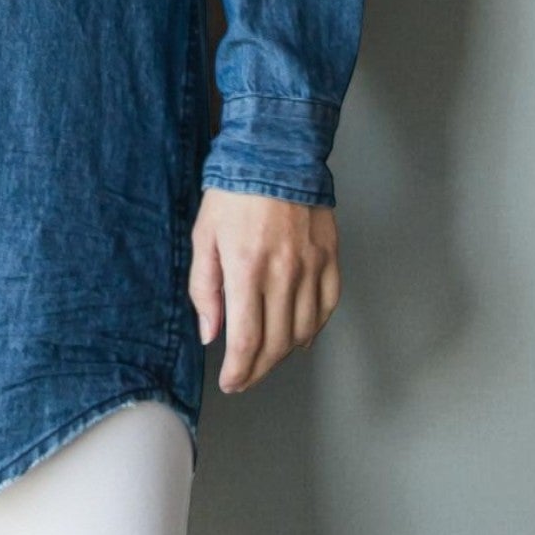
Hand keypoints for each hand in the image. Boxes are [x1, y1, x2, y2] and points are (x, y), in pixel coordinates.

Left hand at [188, 186, 340, 392]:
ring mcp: (311, 267)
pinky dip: (312, 329)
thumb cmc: (233, 192)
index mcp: (246, 268)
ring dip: (283, 354)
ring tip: (265, 357)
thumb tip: (210, 334)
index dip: (238, 371)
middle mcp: (283, 273)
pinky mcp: (330, 259)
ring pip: (302, 332)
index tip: (230, 382)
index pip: (246, 340)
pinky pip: (326, 308)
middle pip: (276, 344)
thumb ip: (205, 288)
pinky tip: (297, 335)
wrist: (276, 152)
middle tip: (244, 377)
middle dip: (258, 370)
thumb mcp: (204, 235)